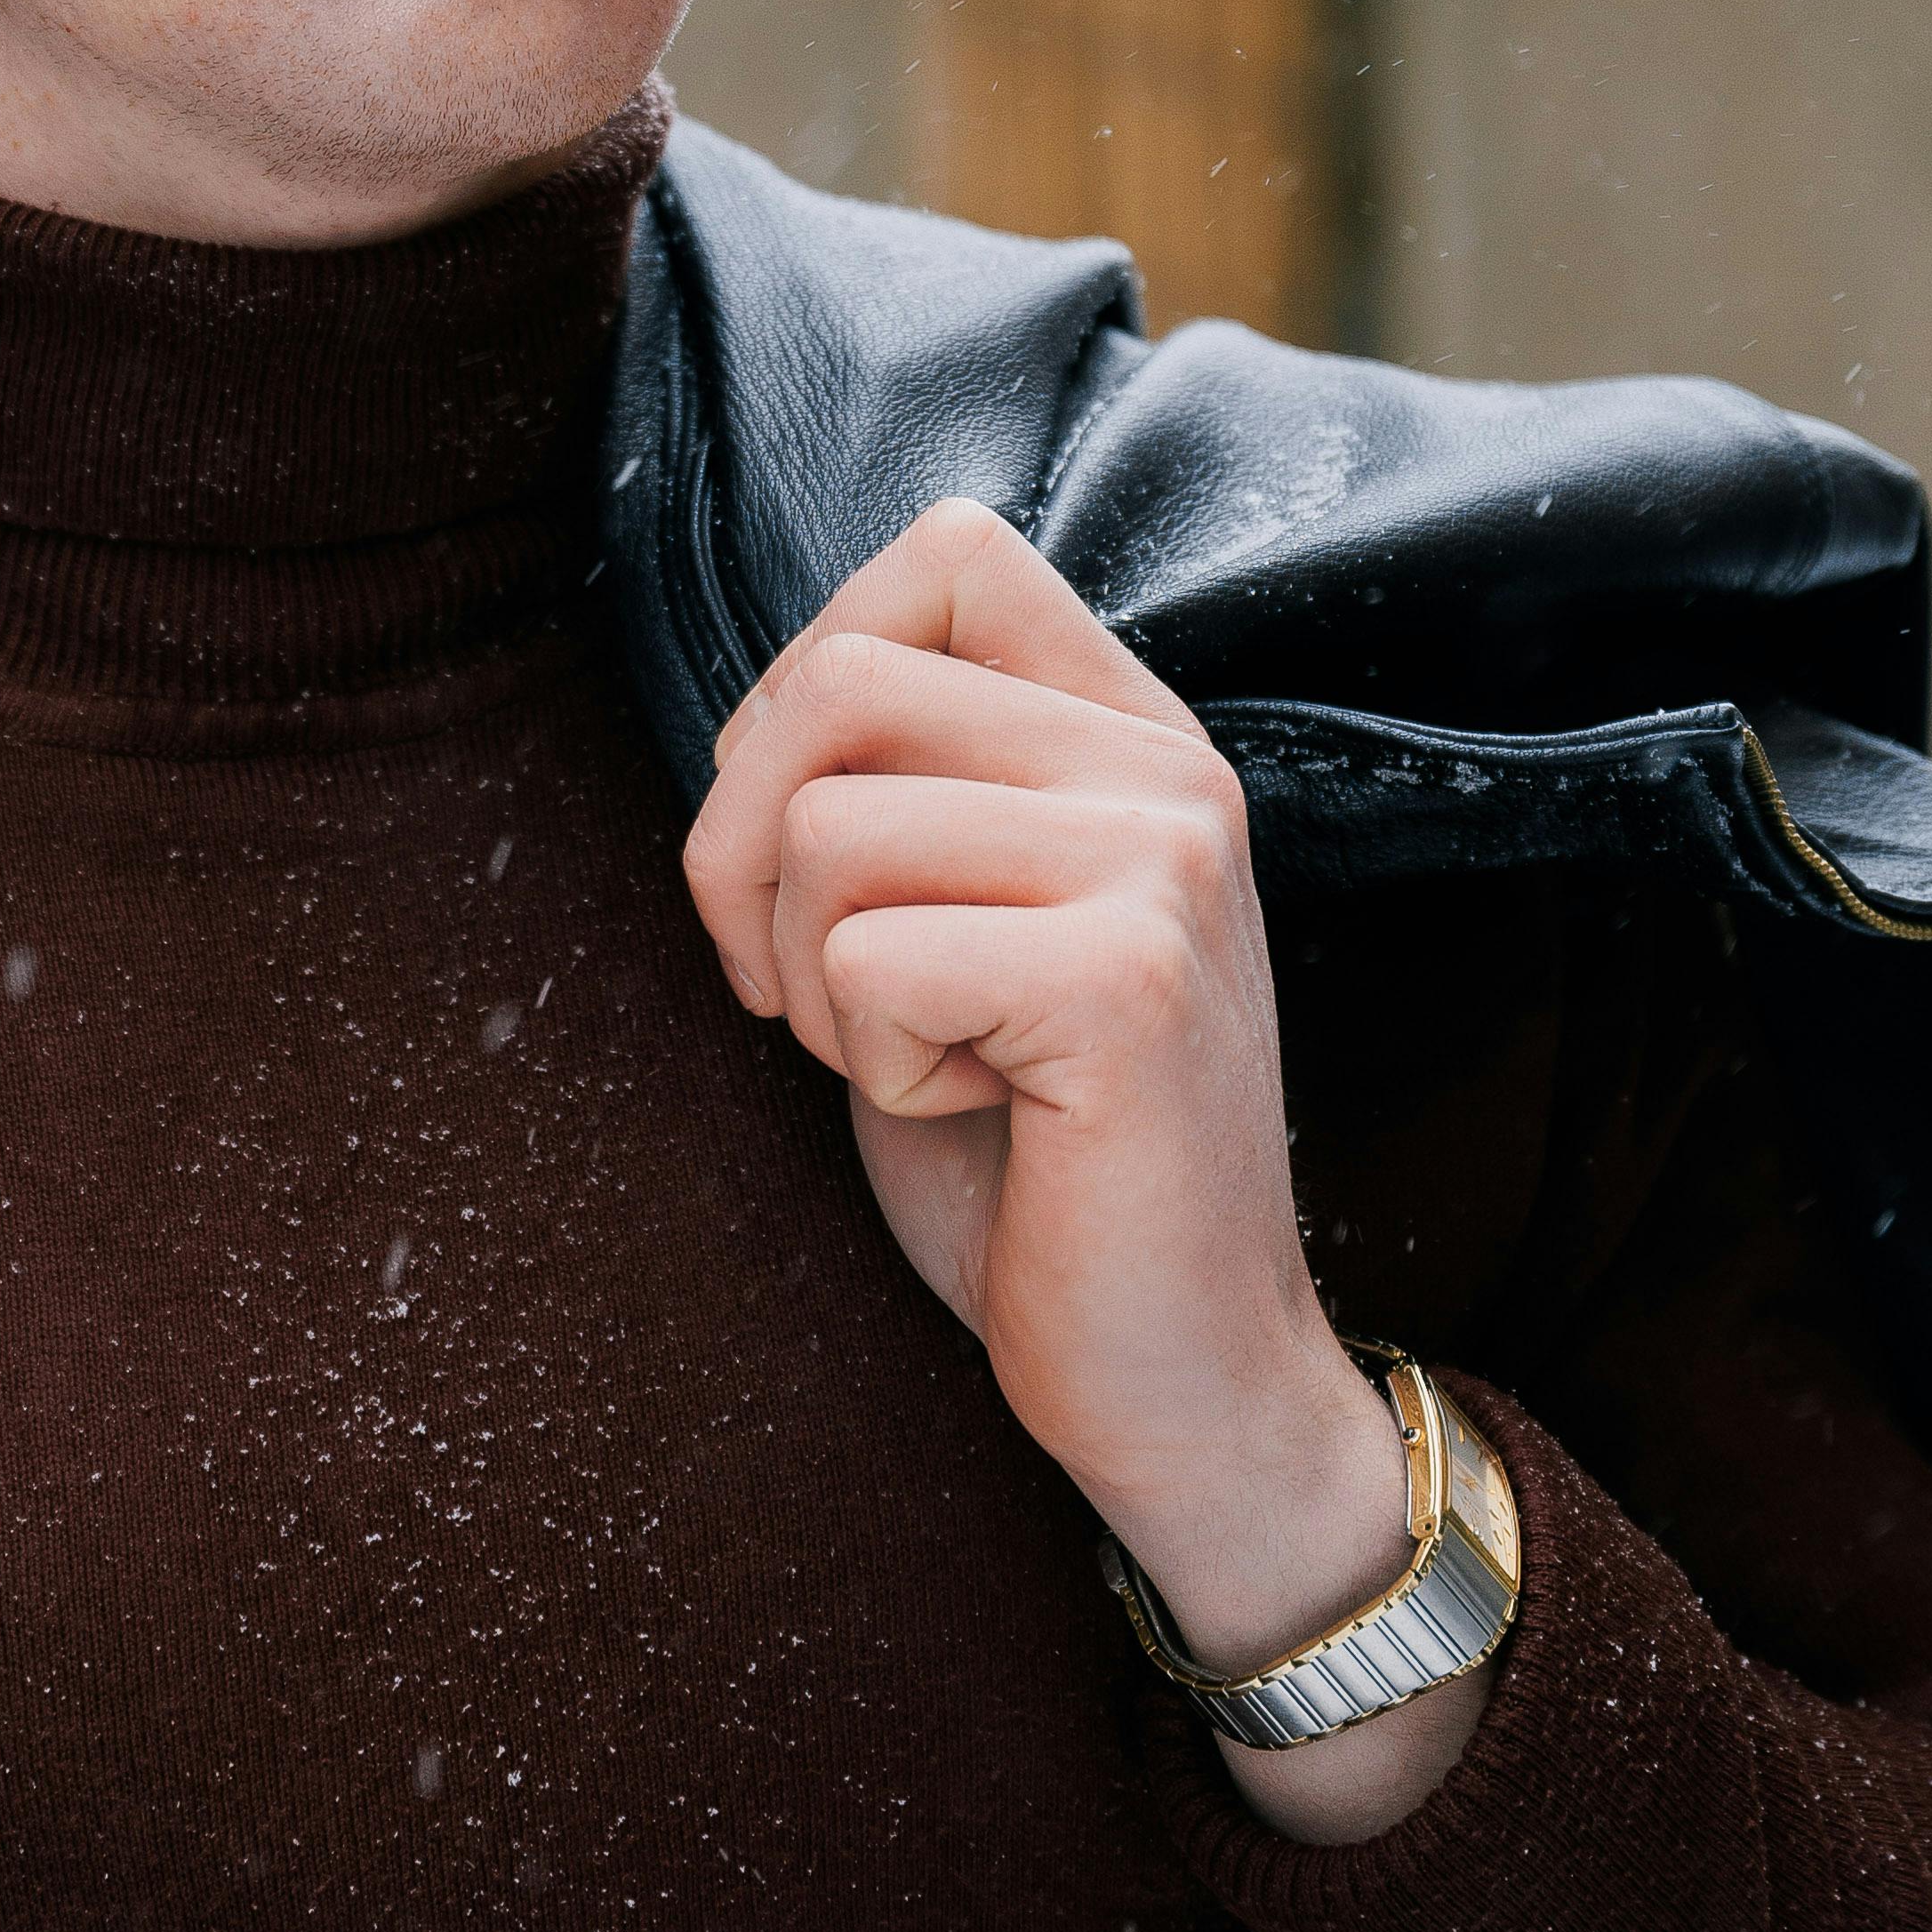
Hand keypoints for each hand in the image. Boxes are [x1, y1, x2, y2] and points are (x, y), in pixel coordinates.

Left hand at [683, 502, 1490, 1835]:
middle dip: (746, 848)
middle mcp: (1170, 771)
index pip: (945, 551)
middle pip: (839, 681)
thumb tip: (763, 708)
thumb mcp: (957, 920)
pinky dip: (866, 1063)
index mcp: (1132, 734)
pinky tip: (983, 1114)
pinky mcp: (1130, 983)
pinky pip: (864, 954)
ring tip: (927, 1059)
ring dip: (810, 977)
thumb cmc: (1035, 1159)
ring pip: (827, 824)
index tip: (810, 840)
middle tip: (808, 993)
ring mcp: (1164, 866)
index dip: (810, 680)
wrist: (1185, 1380)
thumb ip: (901, 784)